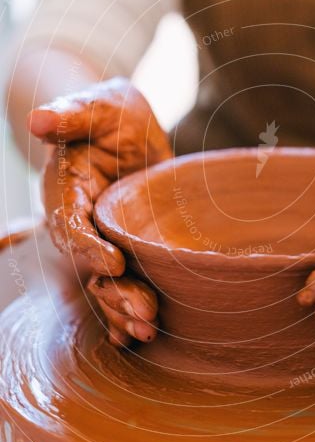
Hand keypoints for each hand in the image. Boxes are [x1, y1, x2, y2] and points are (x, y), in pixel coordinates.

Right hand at [28, 77, 172, 345]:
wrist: (127, 127)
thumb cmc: (110, 113)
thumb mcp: (96, 105)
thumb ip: (71, 112)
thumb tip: (39, 118)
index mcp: (65, 190)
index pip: (70, 223)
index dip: (88, 245)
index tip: (113, 262)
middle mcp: (78, 222)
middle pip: (88, 265)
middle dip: (113, 291)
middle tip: (144, 312)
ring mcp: (99, 239)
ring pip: (104, 282)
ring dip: (122, 309)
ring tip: (148, 329)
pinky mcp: (121, 248)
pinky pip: (118, 284)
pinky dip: (124, 311)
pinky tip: (139, 336)